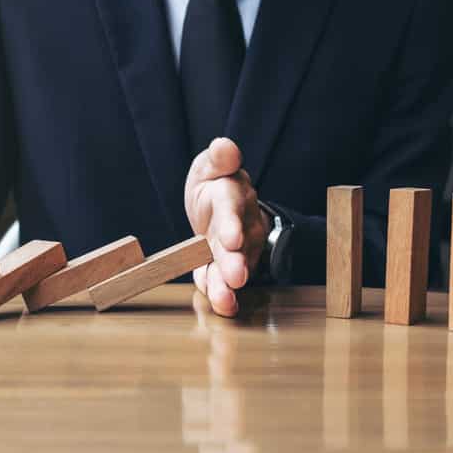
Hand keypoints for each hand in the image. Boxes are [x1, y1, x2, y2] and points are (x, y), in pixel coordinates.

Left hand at [185, 138, 270, 316]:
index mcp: (232, 195)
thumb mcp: (211, 166)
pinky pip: (224, 281)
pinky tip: (222, 306)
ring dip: (228, 285)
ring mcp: (238, 249)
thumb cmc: (214, 183)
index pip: (232, 208)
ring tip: (224, 300)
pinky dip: (223, 295)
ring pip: (234, 267)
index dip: (232, 224)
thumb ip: (219, 159)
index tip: (231, 239)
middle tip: (235, 277)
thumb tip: (224, 145)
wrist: (219, 205)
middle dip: (235, 262)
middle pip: (238, 245)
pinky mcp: (228, 266)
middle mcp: (241, 224)